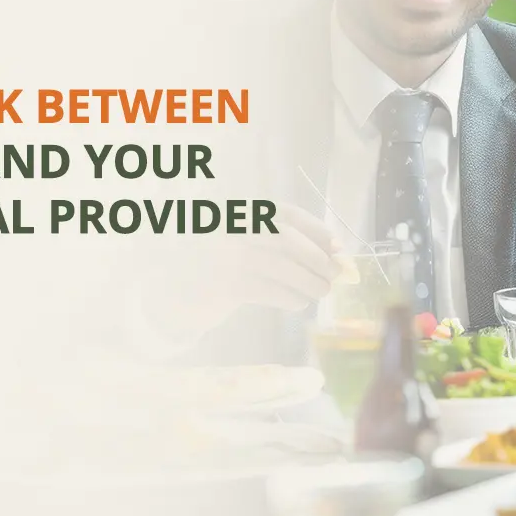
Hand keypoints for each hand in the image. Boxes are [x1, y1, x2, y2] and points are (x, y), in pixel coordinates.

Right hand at [165, 204, 340, 332]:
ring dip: (308, 281)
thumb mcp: (251, 248)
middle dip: (316, 256)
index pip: (285, 213)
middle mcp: (230, 228)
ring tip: (321, 291)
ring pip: (279, 266)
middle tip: (334, 274)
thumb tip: (335, 254)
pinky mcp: (222, 285)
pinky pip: (267, 290)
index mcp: (240, 212)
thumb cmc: (224, 269)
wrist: (176, 294)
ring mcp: (224, 256)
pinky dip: (290, 297)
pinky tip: (299, 302)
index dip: (315, 228)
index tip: (338, 245)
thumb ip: (285, 246)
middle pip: (285, 237)